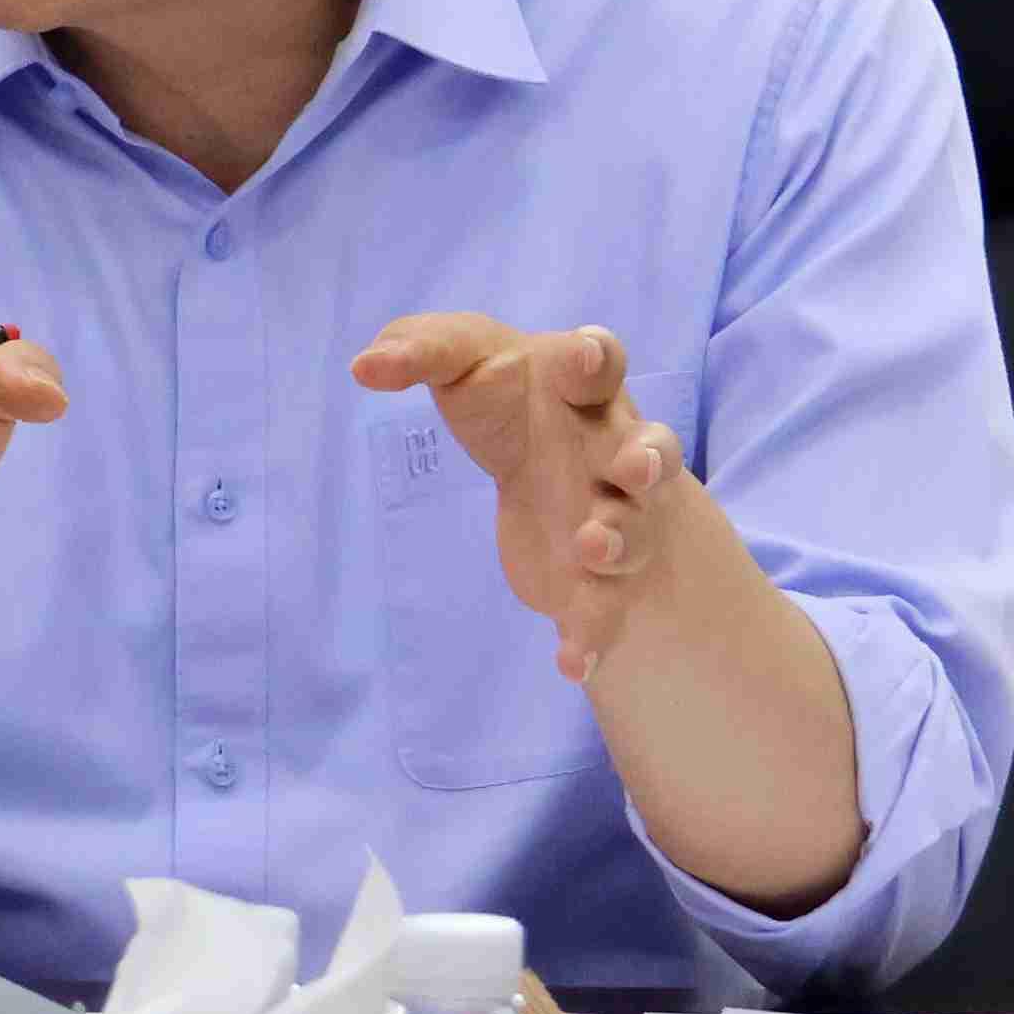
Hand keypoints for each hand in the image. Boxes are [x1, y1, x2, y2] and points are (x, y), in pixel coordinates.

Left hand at [348, 314, 721, 682]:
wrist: (547, 468)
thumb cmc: (506, 399)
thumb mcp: (460, 360)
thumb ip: (419, 350)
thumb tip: (362, 367)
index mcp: (580, 390)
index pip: (601, 362)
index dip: (594, 357)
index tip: (578, 358)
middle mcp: (611, 451)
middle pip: (650, 452)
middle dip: (647, 460)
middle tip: (632, 469)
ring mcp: (612, 516)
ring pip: (633, 532)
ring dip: (618, 542)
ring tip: (589, 548)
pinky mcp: (596, 577)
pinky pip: (604, 610)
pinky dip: (591, 637)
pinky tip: (571, 663)